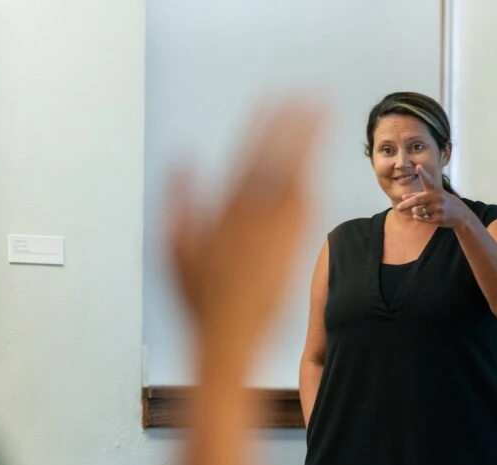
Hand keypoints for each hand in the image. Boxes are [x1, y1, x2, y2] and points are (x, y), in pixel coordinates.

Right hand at [167, 101, 324, 356]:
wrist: (231, 335)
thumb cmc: (199, 296)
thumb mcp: (175, 247)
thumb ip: (180, 199)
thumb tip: (183, 161)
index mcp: (226, 212)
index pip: (248, 157)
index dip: (264, 126)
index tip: (275, 101)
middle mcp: (256, 218)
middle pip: (281, 161)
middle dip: (297, 127)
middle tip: (313, 98)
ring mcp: (278, 233)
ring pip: (299, 178)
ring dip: (311, 148)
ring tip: (321, 120)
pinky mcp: (293, 249)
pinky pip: (307, 208)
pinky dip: (311, 182)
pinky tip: (317, 167)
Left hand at [395, 165, 472, 227]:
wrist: (461, 215)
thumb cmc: (444, 203)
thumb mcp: (434, 196)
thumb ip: (418, 196)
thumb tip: (403, 197)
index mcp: (436, 190)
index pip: (428, 180)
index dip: (423, 173)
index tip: (418, 166)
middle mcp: (437, 198)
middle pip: (418, 200)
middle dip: (407, 204)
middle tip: (398, 207)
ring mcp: (439, 208)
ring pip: (419, 211)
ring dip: (415, 211)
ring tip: (415, 210)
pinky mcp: (439, 218)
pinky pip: (423, 219)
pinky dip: (418, 217)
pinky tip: (417, 216)